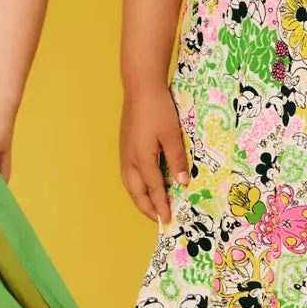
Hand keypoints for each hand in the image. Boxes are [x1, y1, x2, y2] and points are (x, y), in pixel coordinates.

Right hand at [120, 84, 189, 223]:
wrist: (140, 87)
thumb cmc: (158, 109)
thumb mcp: (172, 134)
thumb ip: (177, 160)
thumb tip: (182, 183)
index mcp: (142, 158)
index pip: (153, 189)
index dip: (161, 205)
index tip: (168, 219)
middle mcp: (130, 159)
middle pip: (136, 191)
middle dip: (147, 207)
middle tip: (158, 219)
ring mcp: (125, 153)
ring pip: (129, 184)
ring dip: (139, 199)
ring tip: (150, 207)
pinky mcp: (124, 146)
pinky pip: (128, 175)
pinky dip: (134, 186)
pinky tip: (141, 186)